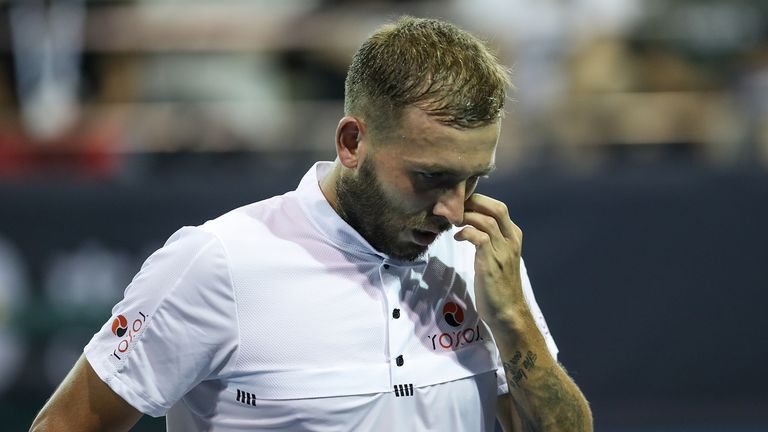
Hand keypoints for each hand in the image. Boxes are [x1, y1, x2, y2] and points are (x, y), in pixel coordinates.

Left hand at [454, 193, 525, 324]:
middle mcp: (512, 241)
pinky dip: (465, 232)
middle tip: (455, 206)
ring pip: (486, 221)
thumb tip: (470, 223)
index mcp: (514, 236)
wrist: (506, 311)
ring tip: (453, 221)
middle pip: (497, 208)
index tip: (461, 202)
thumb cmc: (498, 284)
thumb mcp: (498, 256)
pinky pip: (479, 237)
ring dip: (466, 217)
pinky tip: (457, 237)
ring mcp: (503, 251)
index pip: (499, 207)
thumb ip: (490, 239)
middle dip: (474, 202)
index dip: (479, 200)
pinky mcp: (491, 263)